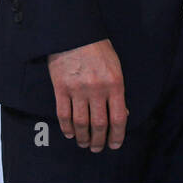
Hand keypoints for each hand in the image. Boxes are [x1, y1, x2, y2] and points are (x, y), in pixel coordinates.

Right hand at [46, 38, 127, 152]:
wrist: (75, 34)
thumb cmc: (98, 49)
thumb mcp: (116, 67)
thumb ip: (118, 91)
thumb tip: (122, 114)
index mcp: (115, 83)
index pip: (119, 117)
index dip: (118, 134)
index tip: (115, 144)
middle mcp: (97, 89)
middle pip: (99, 124)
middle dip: (99, 140)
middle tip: (98, 148)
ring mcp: (78, 90)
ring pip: (81, 122)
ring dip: (83, 137)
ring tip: (85, 144)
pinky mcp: (61, 89)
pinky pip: (63, 114)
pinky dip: (67, 128)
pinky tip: (70, 134)